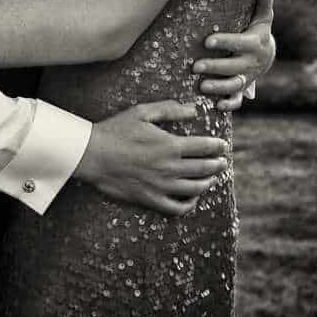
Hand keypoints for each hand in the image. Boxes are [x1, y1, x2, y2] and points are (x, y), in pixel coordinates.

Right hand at [74, 100, 228, 215]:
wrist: (93, 155)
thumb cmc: (116, 130)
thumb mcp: (142, 112)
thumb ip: (170, 109)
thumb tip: (193, 109)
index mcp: (169, 145)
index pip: (204, 147)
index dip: (217, 147)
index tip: (223, 146)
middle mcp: (169, 168)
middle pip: (204, 169)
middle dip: (218, 165)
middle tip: (223, 161)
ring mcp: (161, 186)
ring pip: (195, 189)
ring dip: (208, 182)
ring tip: (212, 177)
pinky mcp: (151, 200)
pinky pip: (177, 208)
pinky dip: (190, 204)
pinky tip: (193, 196)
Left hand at [191, 0, 275, 109]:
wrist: (267, 55)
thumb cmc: (258, 31)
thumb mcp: (263, 18)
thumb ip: (263, 3)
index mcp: (253, 44)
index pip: (238, 43)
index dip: (224, 42)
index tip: (207, 40)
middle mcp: (250, 62)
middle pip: (233, 67)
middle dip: (215, 67)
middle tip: (195, 66)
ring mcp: (247, 77)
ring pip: (234, 85)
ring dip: (218, 87)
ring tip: (201, 86)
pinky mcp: (242, 88)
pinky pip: (237, 100)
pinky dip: (229, 104)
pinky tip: (216, 106)